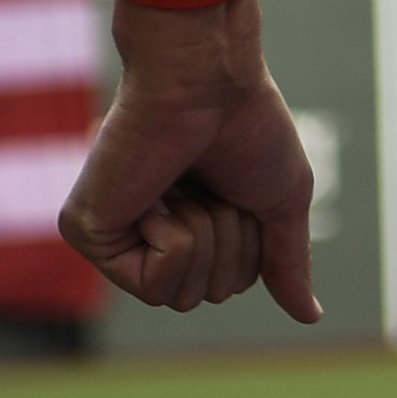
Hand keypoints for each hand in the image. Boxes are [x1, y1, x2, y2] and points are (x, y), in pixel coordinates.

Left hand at [63, 0, 323, 321]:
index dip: (250, 244)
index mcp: (185, 221)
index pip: (226, 284)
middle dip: (229, 242)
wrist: (208, 80)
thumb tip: (309, 317)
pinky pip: (154, 283)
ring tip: (184, 184)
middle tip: (212, 183)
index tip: (237, 184)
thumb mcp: (280, 202)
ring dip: (205, 236)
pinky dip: (175, 238)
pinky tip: (158, 194)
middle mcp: (143, 231)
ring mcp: (112, 233)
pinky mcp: (87, 232)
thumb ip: (285, 261)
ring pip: (179, 296)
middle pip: (203, 295)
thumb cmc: (245, 125)